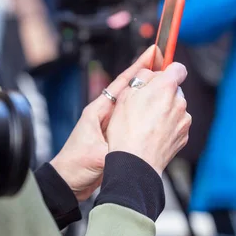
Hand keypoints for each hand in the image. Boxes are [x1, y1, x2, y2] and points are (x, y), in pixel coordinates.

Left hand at [50, 46, 156, 200]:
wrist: (67, 183)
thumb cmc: (75, 166)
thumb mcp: (97, 156)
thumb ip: (115, 148)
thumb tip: (134, 144)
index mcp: (99, 110)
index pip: (122, 82)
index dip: (139, 66)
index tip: (154, 52)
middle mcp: (105, 114)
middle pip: (132, 90)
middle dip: (149, 78)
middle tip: (169, 69)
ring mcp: (110, 126)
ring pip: (135, 106)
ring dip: (150, 97)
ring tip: (169, 90)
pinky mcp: (115, 138)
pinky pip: (134, 122)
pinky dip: (147, 116)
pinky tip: (159, 117)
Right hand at [107, 63, 190, 175]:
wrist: (136, 162)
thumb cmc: (127, 130)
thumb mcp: (125, 95)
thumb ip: (142, 78)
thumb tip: (151, 74)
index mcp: (165, 87)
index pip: (178, 68)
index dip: (169, 70)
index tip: (160, 77)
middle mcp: (179, 101)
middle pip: (174, 89)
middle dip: (162, 94)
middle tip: (144, 105)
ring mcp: (184, 119)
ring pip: (175, 108)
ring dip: (165, 111)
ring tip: (146, 124)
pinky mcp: (184, 135)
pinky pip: (177, 124)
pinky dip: (168, 126)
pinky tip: (153, 134)